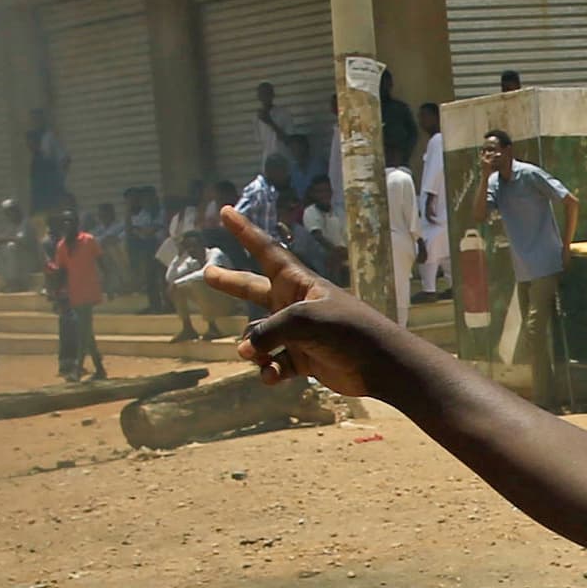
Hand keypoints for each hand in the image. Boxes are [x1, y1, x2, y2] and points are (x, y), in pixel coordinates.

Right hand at [200, 210, 395, 396]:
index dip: (244, 232)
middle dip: (230, 283)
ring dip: (254, 349)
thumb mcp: (303, 321)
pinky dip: (269, 371)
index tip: (225, 212)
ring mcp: (297, 332)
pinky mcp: (303, 359)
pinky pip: (273, 363)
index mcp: (298, 283)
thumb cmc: (347, 331)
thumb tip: (244, 351)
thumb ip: (268, 332)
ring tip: (256, 356)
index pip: (266, 252)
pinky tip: (271, 376)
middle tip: (207, 273)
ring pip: (258, 337)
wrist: (379, 363)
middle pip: (253, 290)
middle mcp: (293, 304)